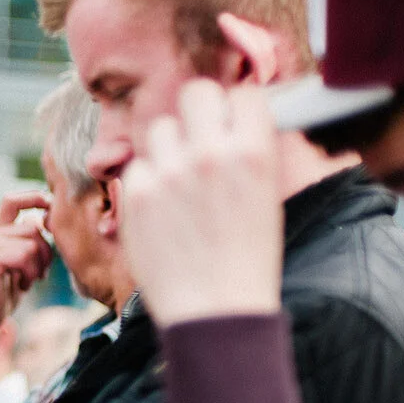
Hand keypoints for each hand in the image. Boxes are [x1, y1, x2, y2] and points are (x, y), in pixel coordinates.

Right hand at [0, 191, 53, 343]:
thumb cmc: (2, 293)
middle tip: (40, 273)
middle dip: (45, 252)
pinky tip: (22, 286)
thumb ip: (27, 240)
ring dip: (38, 266)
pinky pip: (24, 256)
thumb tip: (46, 219)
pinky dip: (30, 273)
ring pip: (32, 242)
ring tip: (28, 280)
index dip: (33, 197)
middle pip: (32, 227)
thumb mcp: (17, 262)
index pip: (12, 200)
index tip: (50, 206)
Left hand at [118, 81, 283, 325]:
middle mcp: (210, 153)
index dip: (237, 108)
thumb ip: (249, 151)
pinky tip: (163, 211)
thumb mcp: (267, 195)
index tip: (233, 123)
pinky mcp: (136, 194)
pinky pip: (138, 167)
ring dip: (170, 147)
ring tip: (181, 183)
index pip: (243, 93)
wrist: (215, 310)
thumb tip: (235, 118)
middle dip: (199, 111)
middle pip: (196, 93)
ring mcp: (169, 172)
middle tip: (201, 139)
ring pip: (161, 128)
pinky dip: (147, 182)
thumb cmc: (248, 258)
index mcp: (254, 152)